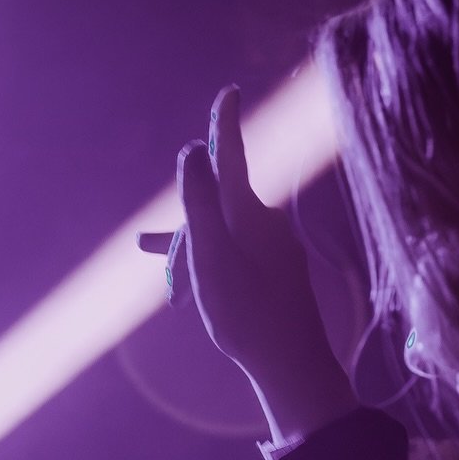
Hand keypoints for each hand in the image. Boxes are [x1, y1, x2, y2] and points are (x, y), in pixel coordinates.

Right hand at [172, 86, 355, 442]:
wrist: (295, 367)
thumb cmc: (248, 314)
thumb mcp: (211, 256)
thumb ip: (200, 202)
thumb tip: (192, 151)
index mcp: (250, 214)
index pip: (233, 156)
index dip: (225, 124)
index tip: (229, 92)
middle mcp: (268, 224)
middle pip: (216, 209)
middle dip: (184, 240)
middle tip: (167, 288)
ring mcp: (276, 249)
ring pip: (222, 237)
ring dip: (191, 259)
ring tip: (163, 282)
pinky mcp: (280, 272)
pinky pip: (236, 256)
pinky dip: (211, 269)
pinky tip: (200, 287)